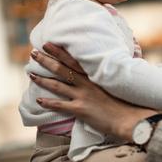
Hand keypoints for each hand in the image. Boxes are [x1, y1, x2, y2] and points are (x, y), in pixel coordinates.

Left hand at [29, 43, 155, 140]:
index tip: (49, 44)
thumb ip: (111, 74)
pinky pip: (60, 105)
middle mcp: (87, 83)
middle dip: (46, 60)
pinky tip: (38, 100)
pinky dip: (48, 103)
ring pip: (58, 85)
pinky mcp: (81, 110)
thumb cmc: (128, 101)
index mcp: (96, 75)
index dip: (60, 51)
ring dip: (42, 79)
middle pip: (62, 69)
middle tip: (34, 53)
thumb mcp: (119, 83)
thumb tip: (111, 66)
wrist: (131, 118)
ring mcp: (83, 96)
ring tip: (30, 73)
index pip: (74, 60)